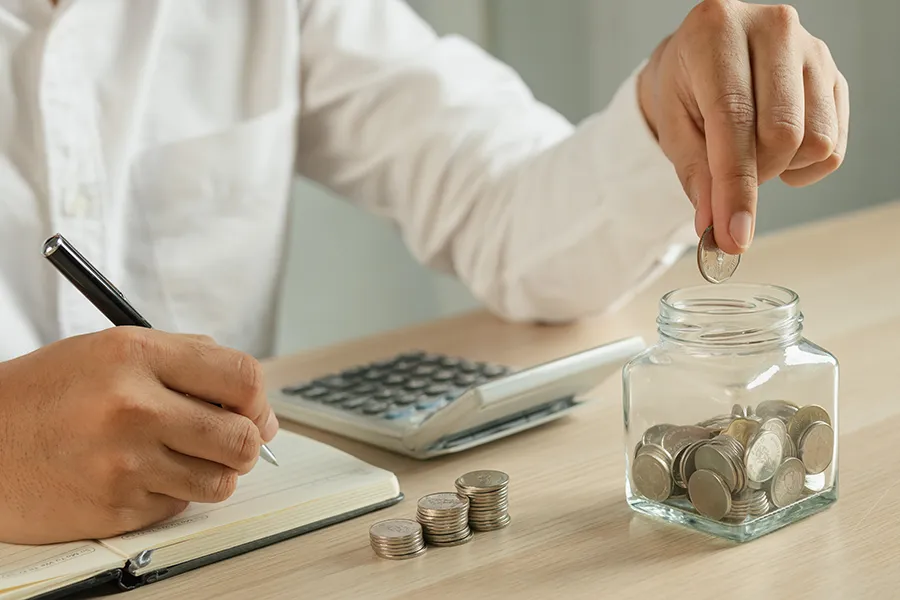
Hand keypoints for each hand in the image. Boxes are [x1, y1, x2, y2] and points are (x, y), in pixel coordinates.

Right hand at [0, 328, 278, 543]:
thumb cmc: (52, 392)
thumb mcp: (116, 349)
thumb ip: (189, 360)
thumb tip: (254, 398)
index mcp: (136, 356)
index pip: (242, 377)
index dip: (259, 400)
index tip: (255, 411)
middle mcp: (132, 408)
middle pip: (241, 437)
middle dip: (246, 443)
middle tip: (230, 440)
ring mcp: (123, 463)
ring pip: (220, 481)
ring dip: (213, 472)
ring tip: (182, 457)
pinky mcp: (114, 509)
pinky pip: (179, 506)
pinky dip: (172, 493)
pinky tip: (140, 475)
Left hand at [638, 0, 848, 253]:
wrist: (705, 55)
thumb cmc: (684, 88)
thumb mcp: (672, 127)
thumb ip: (695, 176)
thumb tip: (717, 230)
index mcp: (717, 32)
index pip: (734, 121)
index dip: (735, 187)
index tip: (733, 236)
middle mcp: (773, 30)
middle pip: (783, 134)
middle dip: (754, 177)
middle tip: (728, 177)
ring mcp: (812, 50)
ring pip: (816, 142)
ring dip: (780, 169)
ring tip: (749, 151)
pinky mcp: (834, 74)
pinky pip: (833, 146)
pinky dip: (803, 166)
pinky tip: (777, 149)